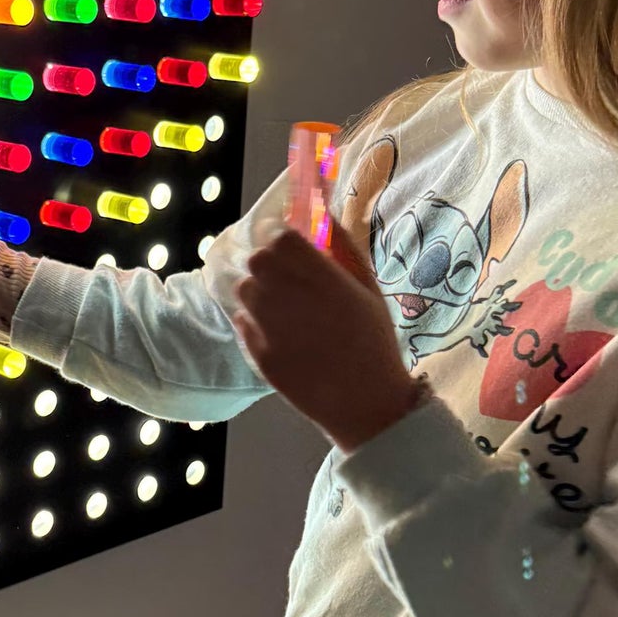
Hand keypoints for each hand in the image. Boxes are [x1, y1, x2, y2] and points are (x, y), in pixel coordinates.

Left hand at [232, 224, 415, 451]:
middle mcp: (294, 299)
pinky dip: (254, 320)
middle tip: (282, 274)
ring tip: (280, 304)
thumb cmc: (374, 342)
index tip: (285, 241)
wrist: (367, 404)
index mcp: (326, 279)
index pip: (280, 237)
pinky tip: (277, 331)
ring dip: (257, 289)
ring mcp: (273, 328)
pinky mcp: (261, 355)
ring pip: (244, 289)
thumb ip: (344, 247)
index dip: (278, 234)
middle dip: (266, 260)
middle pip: (257, 259)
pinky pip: (243, 321)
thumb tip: (323, 212)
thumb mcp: (369, 289)